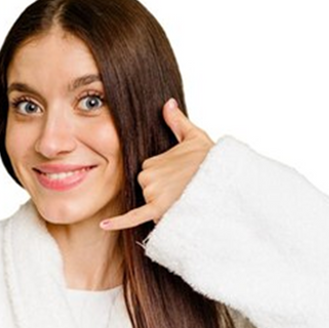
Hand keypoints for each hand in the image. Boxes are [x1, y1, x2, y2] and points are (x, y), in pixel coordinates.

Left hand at [100, 99, 213, 231]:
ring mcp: (152, 192)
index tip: (179, 173)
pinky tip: (104, 224)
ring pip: (148, 203)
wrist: (224, 179)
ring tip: (183, 195)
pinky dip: (118, 222)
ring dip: (163, 203)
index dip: (163, 176)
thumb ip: (176, 121)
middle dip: (161, 189)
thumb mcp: (193, 136)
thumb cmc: (210, 159)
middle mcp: (148, 176)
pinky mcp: (157, 209)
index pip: (148, 173)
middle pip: (145, 188)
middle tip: (183, 185)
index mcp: (152, 161)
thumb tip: (168, 103)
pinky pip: (133, 217)